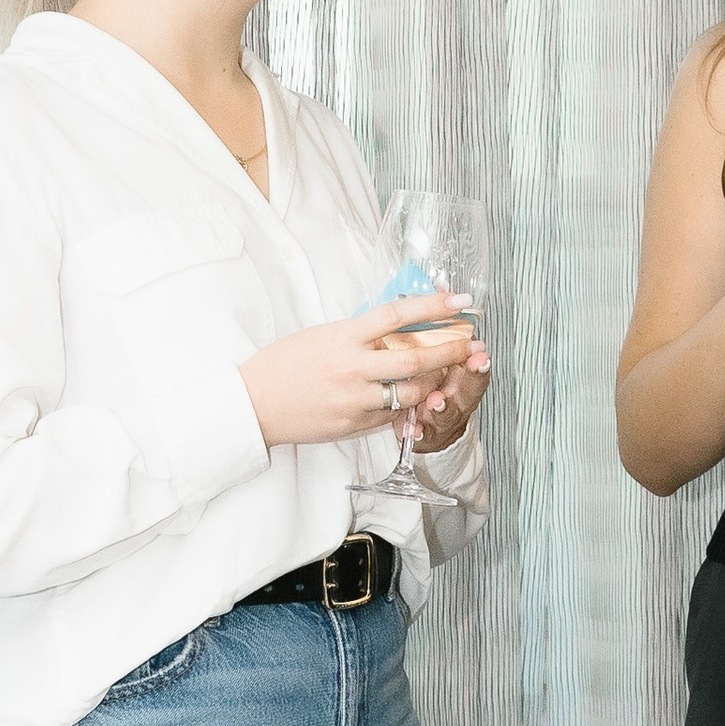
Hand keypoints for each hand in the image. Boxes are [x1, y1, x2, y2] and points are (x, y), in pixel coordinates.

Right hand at [240, 296, 481, 449]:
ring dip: (432, 382)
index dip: (434, 307)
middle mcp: (353, 368)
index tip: (459, 300)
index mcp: (343, 337)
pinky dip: (405, 405)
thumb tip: (393, 327)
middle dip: (450, 350)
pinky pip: (391, 414)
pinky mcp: (354, 424)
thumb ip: (357, 334)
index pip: (398, 316)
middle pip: (416, 359)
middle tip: (470, 343)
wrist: (254, 403)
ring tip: (443, 372)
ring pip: (410, 392)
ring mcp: (355, 399)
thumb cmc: (281, 364)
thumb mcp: (320, 335)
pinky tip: (412, 397)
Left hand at [407, 334, 493, 452]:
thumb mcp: (439, 353)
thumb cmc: (430, 381)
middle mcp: (457, 398)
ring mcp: (442, 419)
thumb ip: (440, 323)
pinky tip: (411, 429)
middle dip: (472, 377)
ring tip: (436, 400)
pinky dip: (417, 432)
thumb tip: (440, 287)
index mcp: (461, 376)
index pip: (476, 366)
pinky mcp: (424, 435)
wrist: (427, 425)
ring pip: (447, 414)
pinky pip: (422, 436)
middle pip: (470, 390)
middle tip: (474, 364)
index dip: (479, 358)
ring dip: (443, 406)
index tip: (480, 350)